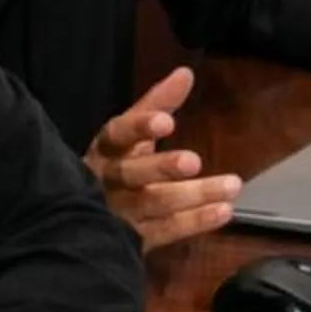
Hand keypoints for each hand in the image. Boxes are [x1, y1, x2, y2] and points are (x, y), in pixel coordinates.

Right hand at [85, 67, 242, 250]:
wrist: (78, 217)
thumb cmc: (115, 164)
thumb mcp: (131, 132)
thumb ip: (157, 103)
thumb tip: (185, 73)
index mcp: (105, 149)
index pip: (117, 134)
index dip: (139, 129)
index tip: (166, 122)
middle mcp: (107, 180)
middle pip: (132, 174)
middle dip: (162, 167)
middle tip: (194, 161)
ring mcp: (118, 213)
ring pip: (153, 204)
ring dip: (193, 196)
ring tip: (231, 186)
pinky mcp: (132, 238)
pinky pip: (165, 230)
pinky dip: (195, 222)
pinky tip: (223, 211)